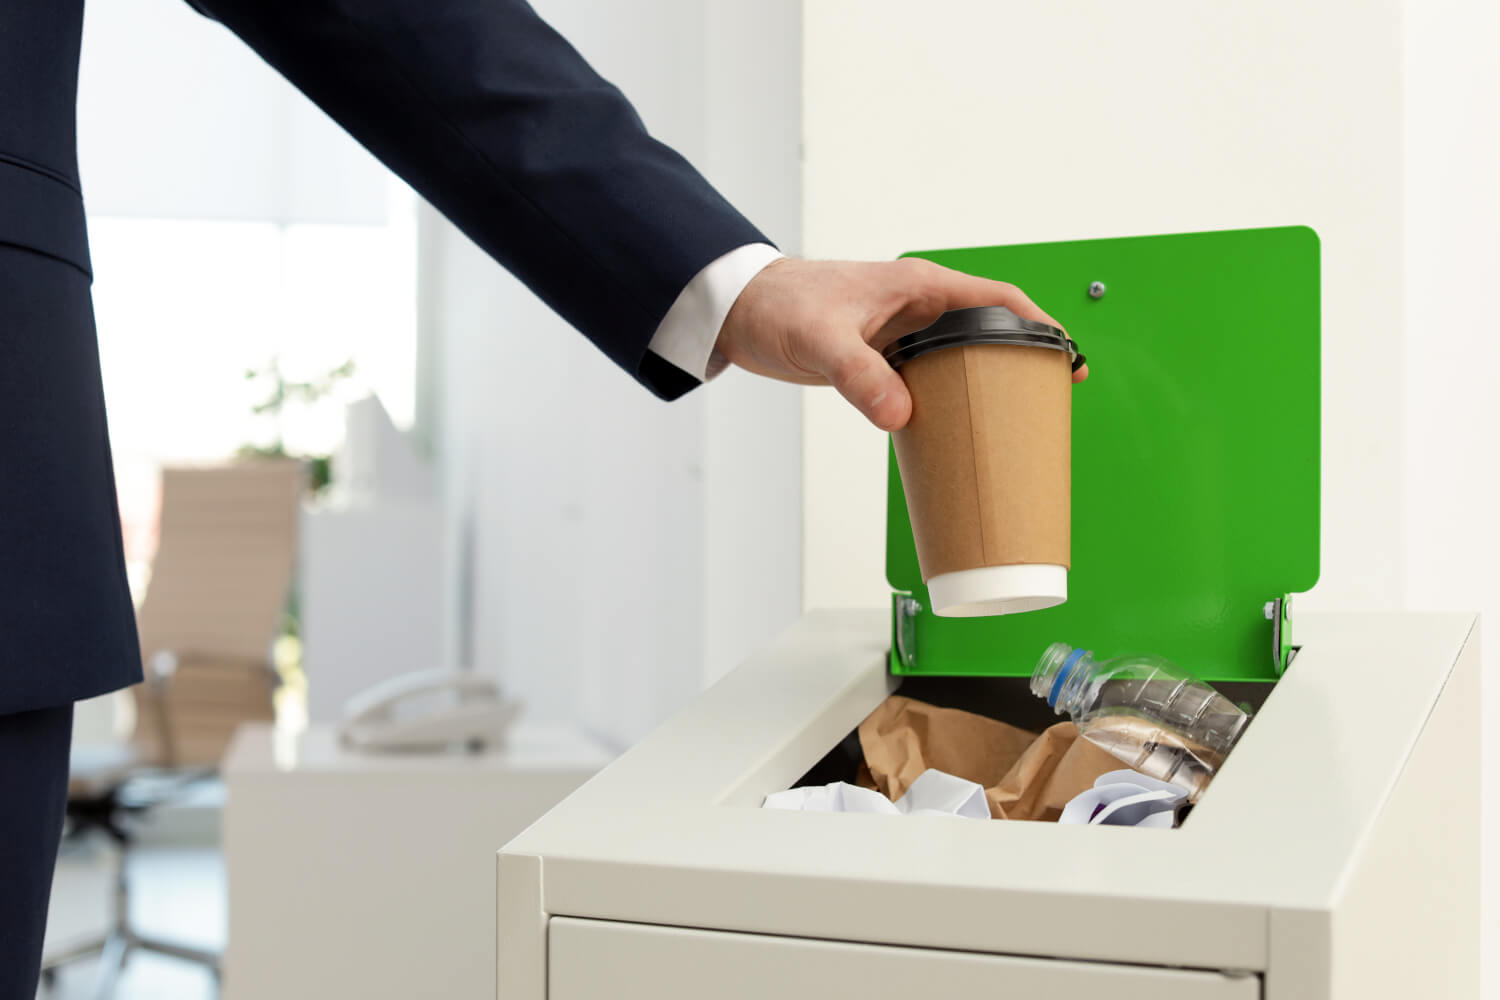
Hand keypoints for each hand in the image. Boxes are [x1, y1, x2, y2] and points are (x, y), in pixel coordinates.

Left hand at [715, 257, 1086, 430]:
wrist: (737, 310)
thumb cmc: (777, 306)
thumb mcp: (821, 341)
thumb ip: (861, 377)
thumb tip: (901, 415)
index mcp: (918, 286)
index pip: (998, 300)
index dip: (1038, 326)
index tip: (1065, 356)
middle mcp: (917, 305)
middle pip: (989, 330)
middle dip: (1021, 361)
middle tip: (1048, 400)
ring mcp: (902, 331)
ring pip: (961, 356)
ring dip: (985, 383)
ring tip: (1012, 421)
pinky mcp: (883, 355)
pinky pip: (931, 376)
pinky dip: (949, 398)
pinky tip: (955, 427)